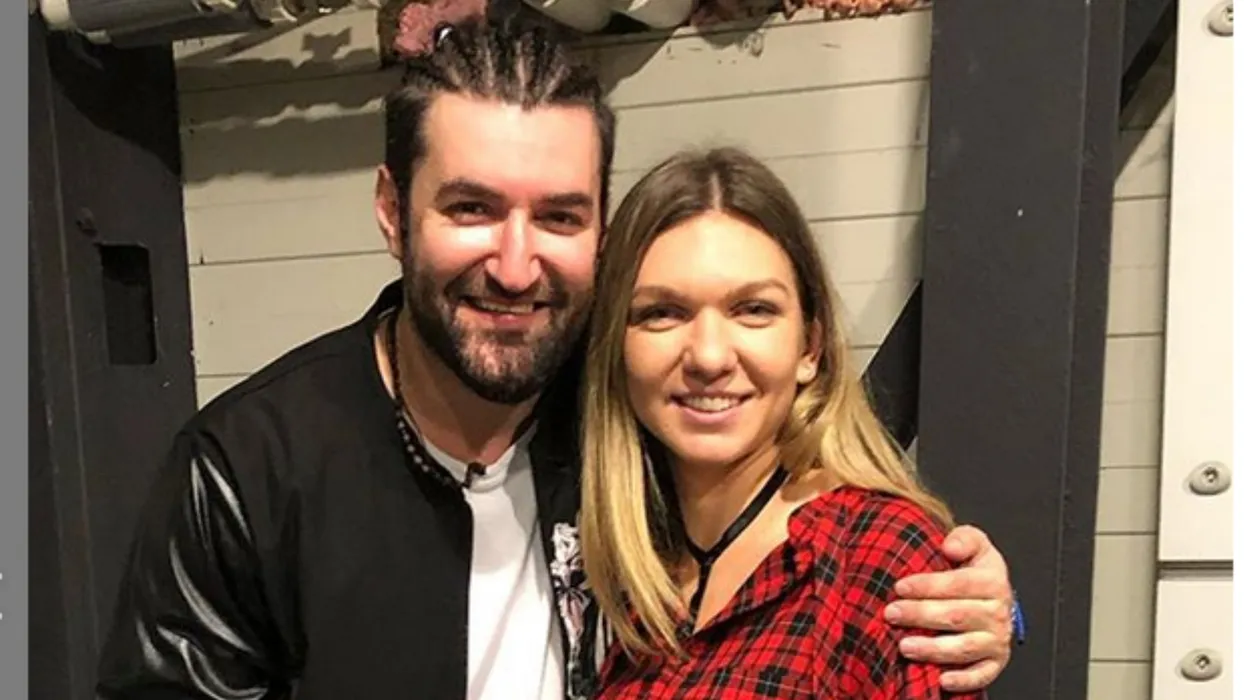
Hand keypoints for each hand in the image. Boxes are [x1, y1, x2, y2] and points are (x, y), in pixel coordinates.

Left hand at [884, 524, 1013, 691]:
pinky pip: (981, 675)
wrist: (995, 596)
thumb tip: (950, 546)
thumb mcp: (975, 544)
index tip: (900, 586)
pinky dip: (962, 680)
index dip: (928, 586)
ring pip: (964, 648)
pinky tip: (940, 680)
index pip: (959, 584)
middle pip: (956, 616)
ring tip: (904, 645)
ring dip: (932, 649)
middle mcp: (998, 613)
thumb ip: (964, 538)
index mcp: (993, 582)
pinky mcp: (994, 662)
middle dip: (920, 615)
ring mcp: (996, 640)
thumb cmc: (976, 569)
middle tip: (891, 613)